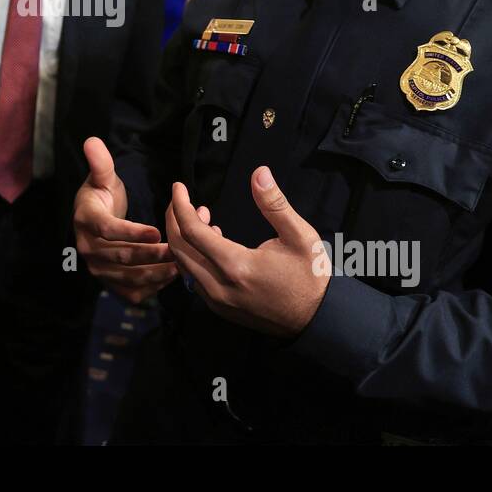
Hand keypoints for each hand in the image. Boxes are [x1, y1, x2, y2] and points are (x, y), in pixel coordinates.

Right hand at [72, 137, 176, 303]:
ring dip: (156, 273)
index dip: (131, 232)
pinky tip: (171, 277)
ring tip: (180, 265)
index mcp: (86, 220)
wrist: (94, 222)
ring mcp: (98, 270)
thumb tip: (92, 140)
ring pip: (128, 278)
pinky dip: (152, 288)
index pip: (107, 230)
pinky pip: (131, 292)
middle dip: (152, 255)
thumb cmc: (103, 197)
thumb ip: (101, 163)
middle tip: (178, 250)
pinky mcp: (109, 284)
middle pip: (121, 257)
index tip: (157, 232)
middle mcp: (88, 249)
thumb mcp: (102, 178)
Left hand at [165, 166, 328, 336]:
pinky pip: (193, 279)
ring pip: (183, 266)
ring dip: (184, 239)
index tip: (178, 187)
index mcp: (236, 266)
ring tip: (204, 217)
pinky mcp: (220, 308)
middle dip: (174, 220)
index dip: (180, 206)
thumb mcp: (299, 236)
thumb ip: (275, 204)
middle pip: (179, 249)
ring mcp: (217, 301)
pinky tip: (211, 242)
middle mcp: (219, 286)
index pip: (192, 232)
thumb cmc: (310, 276)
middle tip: (185, 200)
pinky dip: (193, 257)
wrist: (317, 319)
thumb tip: (259, 172)